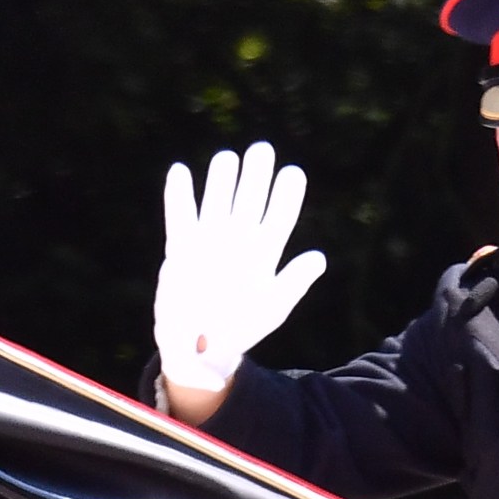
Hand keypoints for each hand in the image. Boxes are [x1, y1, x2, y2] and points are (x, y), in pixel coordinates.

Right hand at [153, 141, 326, 391]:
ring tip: (228, 157)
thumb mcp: (274, 306)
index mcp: (264, 255)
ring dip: (221, 181)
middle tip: (262, 149)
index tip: (293, 172)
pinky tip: (180, 171)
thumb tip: (319, 257)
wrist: (203, 349)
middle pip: (249, 202)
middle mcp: (239, 243)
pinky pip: (180, 217)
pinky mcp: (181, 250)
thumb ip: (294, 281)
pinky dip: (179, 196)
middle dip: (255, 177)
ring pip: (217, 203)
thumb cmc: (242, 329)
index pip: (278, 218)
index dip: (286, 196)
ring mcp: (210, 244)